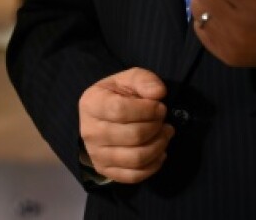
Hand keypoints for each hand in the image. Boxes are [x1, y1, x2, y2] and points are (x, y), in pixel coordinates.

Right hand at [78, 68, 174, 183]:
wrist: (99, 117)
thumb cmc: (116, 95)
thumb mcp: (127, 79)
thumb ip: (143, 80)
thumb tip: (159, 93)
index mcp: (91, 104)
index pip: (121, 111)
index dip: (148, 110)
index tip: (160, 106)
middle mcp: (90, 132)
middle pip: (134, 136)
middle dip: (156, 127)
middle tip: (163, 120)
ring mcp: (96, 154)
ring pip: (137, 158)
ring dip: (159, 145)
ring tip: (165, 134)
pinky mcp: (106, 171)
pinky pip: (134, 176)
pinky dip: (154, 165)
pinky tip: (159, 152)